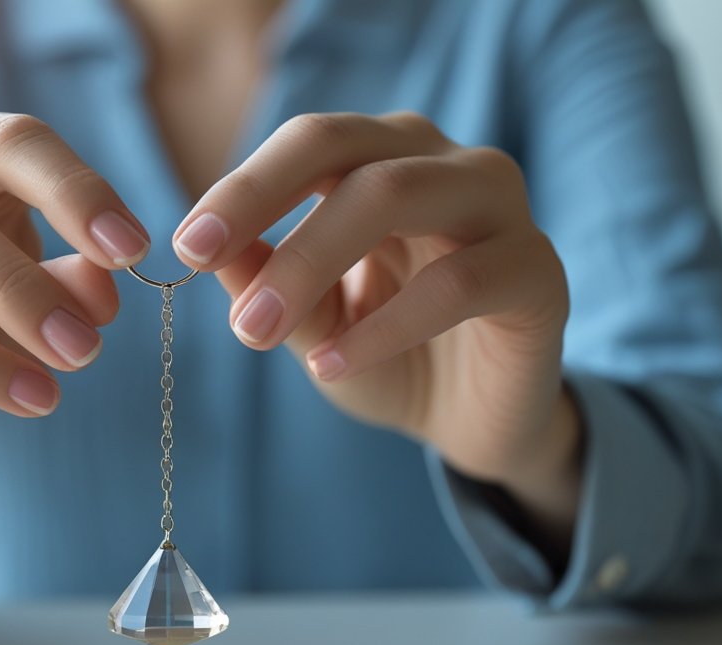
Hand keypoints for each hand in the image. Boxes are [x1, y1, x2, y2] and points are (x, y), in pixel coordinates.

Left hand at [173, 112, 581, 548]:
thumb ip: (268, 282)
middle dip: (262, 204)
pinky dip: (385, 326)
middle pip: (348, 151)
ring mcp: (500, 210)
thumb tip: (209, 249)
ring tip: (256, 331)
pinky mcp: (537, 272)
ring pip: (398, 194)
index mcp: (386, 162)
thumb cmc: (386, 356)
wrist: (469, 422)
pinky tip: (333, 367)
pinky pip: (458, 283)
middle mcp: (445, 166)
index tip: (184, 244)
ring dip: (311, 259)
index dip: (243, 186)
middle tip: (199, 265)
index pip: (311, 144)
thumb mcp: (312, 323)